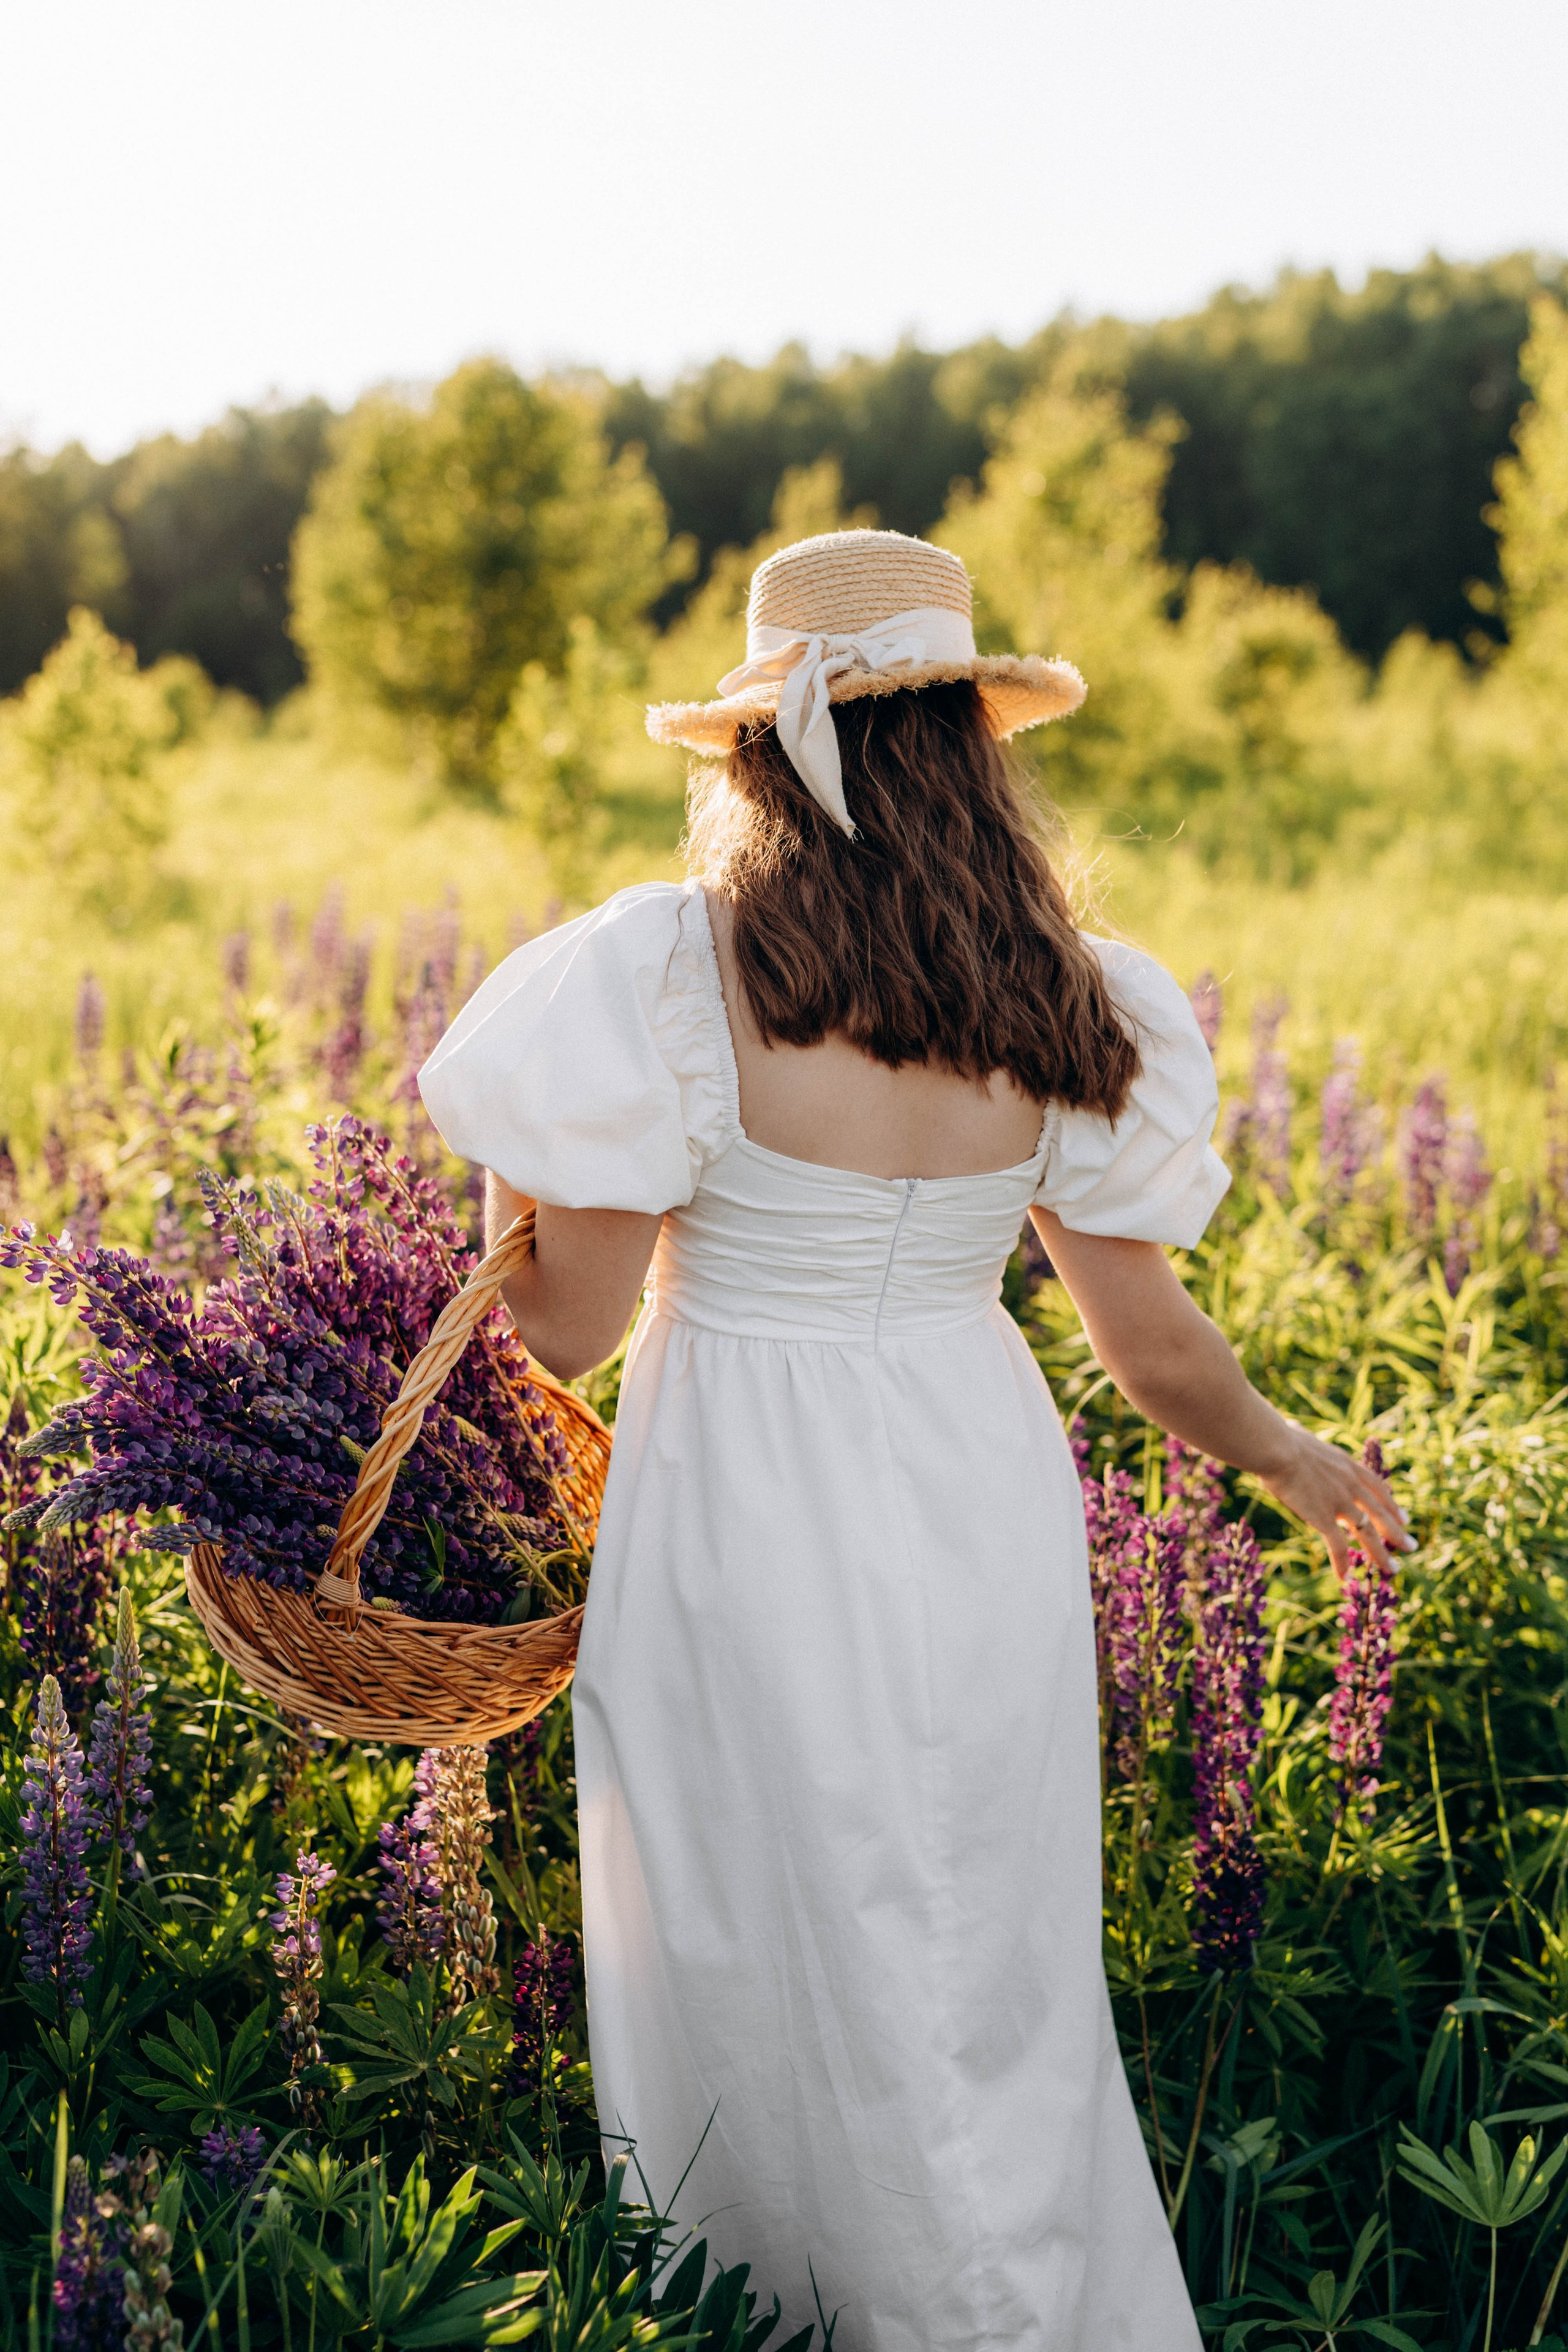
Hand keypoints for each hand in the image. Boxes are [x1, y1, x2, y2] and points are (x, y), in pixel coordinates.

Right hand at [1256, 1426, 1413, 1578]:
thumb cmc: (1279, 1438)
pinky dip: (1341, 1563)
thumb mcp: (1301, 1436)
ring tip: (1391, 1570)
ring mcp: (1340, 1502)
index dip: (1392, 1505)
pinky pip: (1337, 1546)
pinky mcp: (1324, 1518)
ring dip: (1380, 1554)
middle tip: (1411, 1546)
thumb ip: (1303, 1439)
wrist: (1275, 1448)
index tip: (1403, 1518)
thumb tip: (1293, 1429)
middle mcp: (1350, 1485)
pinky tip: (1343, 1577)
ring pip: (1367, 1534)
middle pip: (1381, 1513)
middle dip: (1397, 1532)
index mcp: (1346, 1465)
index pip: (1377, 1488)